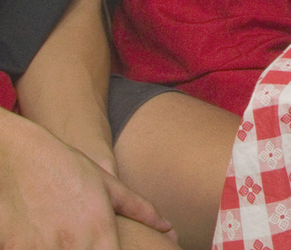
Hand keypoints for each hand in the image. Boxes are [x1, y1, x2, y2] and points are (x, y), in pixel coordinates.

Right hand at [0, 116, 174, 249]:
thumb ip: (139, 208)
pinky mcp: (12, 249)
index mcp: (100, 231)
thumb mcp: (105, 184)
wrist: (15, 154)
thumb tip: (169, 228)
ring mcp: (41, 249)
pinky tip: (39, 240)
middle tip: (83, 241)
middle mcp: (74, 244)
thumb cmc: (65, 167)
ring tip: (62, 238)